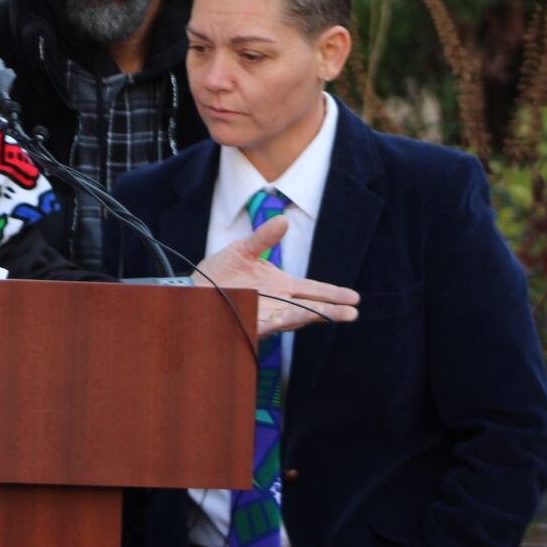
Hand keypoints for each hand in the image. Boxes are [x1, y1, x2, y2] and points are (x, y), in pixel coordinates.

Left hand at [193, 216, 359, 336]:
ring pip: (292, 318)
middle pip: (310, 308)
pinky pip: (264, 325)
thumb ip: (263, 238)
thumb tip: (284, 220)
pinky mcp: (247, 324)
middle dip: (331, 310)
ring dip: (311, 317)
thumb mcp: (243, 250)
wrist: (192, 289)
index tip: (354, 298)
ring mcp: (264, 315)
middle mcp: (277, 303)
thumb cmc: (219, 272)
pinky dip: (276, 323)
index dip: (333, 294)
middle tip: (353, 312)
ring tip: (333, 315)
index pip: (313, 291)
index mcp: (281, 286)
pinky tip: (288, 319)